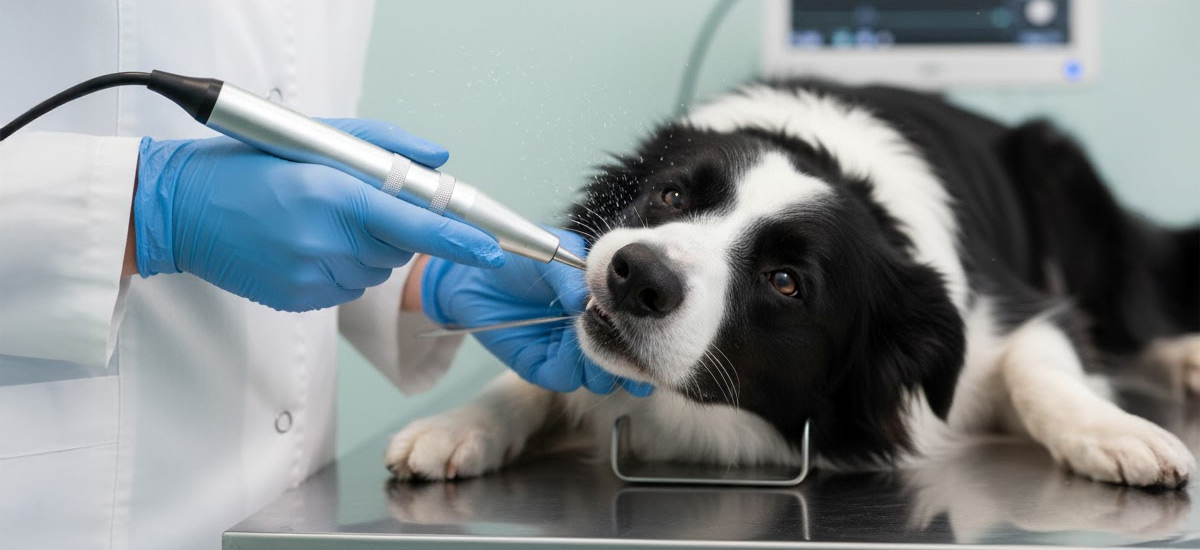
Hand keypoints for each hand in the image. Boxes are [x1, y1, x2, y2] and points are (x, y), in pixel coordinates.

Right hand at [133, 118, 503, 311]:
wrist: (179, 210)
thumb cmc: (247, 166)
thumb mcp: (315, 139)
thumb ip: (385, 147)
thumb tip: (438, 162)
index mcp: (333, 194)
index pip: (416, 225)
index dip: (460, 240)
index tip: (492, 249)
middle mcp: (326, 239)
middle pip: (398, 249)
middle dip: (389, 229)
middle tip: (345, 203)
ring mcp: (311, 276)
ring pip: (373, 270)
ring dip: (361, 248)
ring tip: (313, 223)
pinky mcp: (300, 301)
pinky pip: (346, 288)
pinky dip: (337, 268)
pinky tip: (301, 246)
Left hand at [421, 228, 653, 395]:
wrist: (474, 273)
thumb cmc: (517, 259)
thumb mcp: (553, 254)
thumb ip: (574, 276)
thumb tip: (593, 301)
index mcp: (600, 308)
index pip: (633, 333)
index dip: (647, 337)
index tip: (658, 333)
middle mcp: (589, 336)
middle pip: (624, 366)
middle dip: (631, 359)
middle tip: (629, 342)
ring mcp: (566, 354)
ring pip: (599, 379)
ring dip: (603, 364)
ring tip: (597, 338)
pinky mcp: (540, 368)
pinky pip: (566, 379)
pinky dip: (573, 365)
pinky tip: (570, 343)